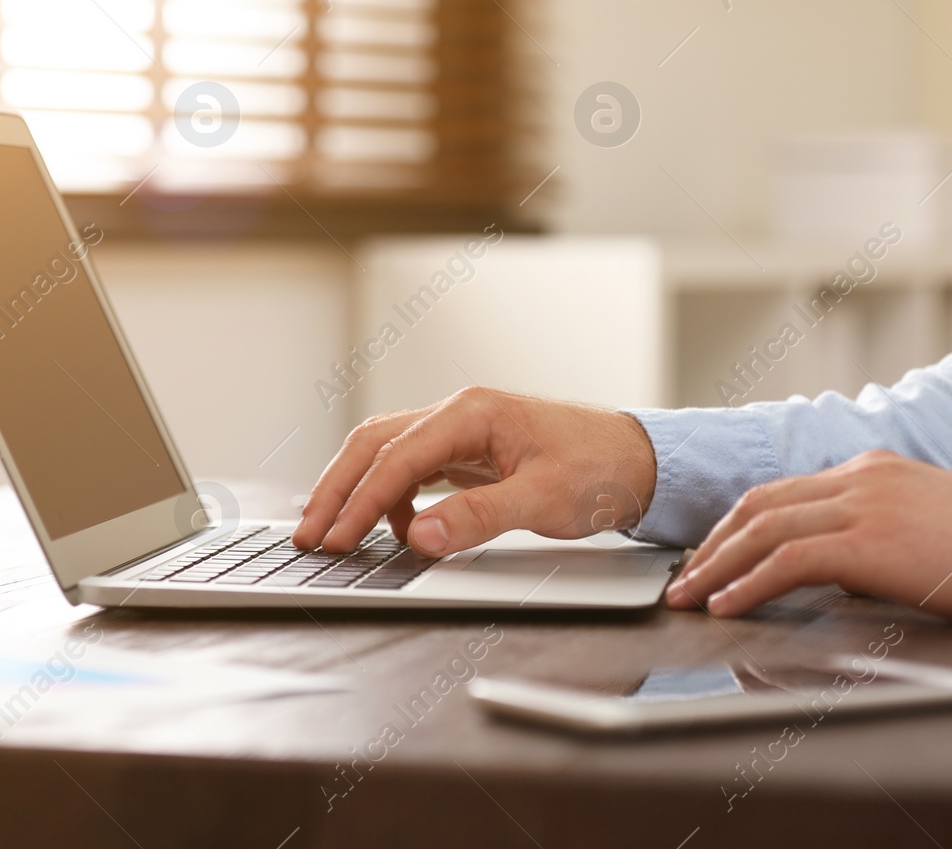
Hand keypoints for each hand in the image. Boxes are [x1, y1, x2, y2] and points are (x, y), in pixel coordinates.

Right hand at [292, 387, 657, 556]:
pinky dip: (391, 496)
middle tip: (311, 536)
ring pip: (387, 453)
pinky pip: (412, 468)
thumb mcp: (543, 499)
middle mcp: (459, 413)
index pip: (397, 457)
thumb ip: (478, 517)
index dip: (360, 500)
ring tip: (336, 534)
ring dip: (358, 491)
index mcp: (473, 413)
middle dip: (338, 489)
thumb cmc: (601, 470)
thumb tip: (418, 535)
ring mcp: (461, 431)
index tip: (336, 538)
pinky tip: (396, 530)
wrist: (640, 461)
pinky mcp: (468, 452)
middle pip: (375, 444)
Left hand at [667, 451, 951, 622]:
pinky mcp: (869, 540)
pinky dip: (748, 584)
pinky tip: (728, 607)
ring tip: (691, 598)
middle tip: (684, 580)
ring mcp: (862, 503)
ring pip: (763, 529)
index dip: (735, 527)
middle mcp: (858, 477)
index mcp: (869, 470)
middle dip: (713, 545)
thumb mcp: (921, 529)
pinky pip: (787, 562)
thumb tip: (836, 573)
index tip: (710, 556)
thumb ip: (872, 539)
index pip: (780, 493)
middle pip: (759, 505)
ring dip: (718, 566)